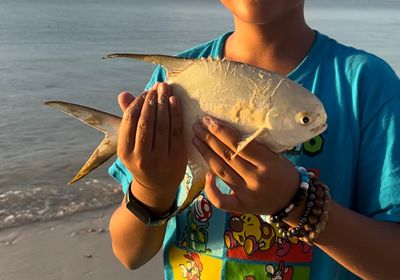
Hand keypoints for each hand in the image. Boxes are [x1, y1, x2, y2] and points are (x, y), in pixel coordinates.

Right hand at [117, 83, 187, 212]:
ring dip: (164, 103)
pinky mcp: (176, 159)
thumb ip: (128, 119)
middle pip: (146, 122)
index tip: (145, 92)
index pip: (130, 121)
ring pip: (162, 125)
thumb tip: (123, 94)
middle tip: (157, 86)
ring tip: (165, 89)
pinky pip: (176, 131)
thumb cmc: (142, 159)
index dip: (138, 103)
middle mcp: (141, 157)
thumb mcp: (130, 143)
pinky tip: (175, 101)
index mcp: (125, 153)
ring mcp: (160, 159)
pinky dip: (176, 114)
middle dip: (152, 100)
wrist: (157, 186)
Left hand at [192, 116, 298, 214]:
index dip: (222, 132)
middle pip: (227, 155)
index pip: (240, 144)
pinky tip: (205, 175)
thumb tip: (228, 131)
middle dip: (209, 139)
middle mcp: (255, 178)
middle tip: (196, 126)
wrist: (294, 201)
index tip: (209, 120)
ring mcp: (247, 194)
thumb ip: (256, 147)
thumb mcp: (276, 156)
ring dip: (206, 154)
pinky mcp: (242, 207)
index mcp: (267, 163)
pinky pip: (222, 201)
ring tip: (195, 140)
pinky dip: (211, 190)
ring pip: (222, 172)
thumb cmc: (284, 173)